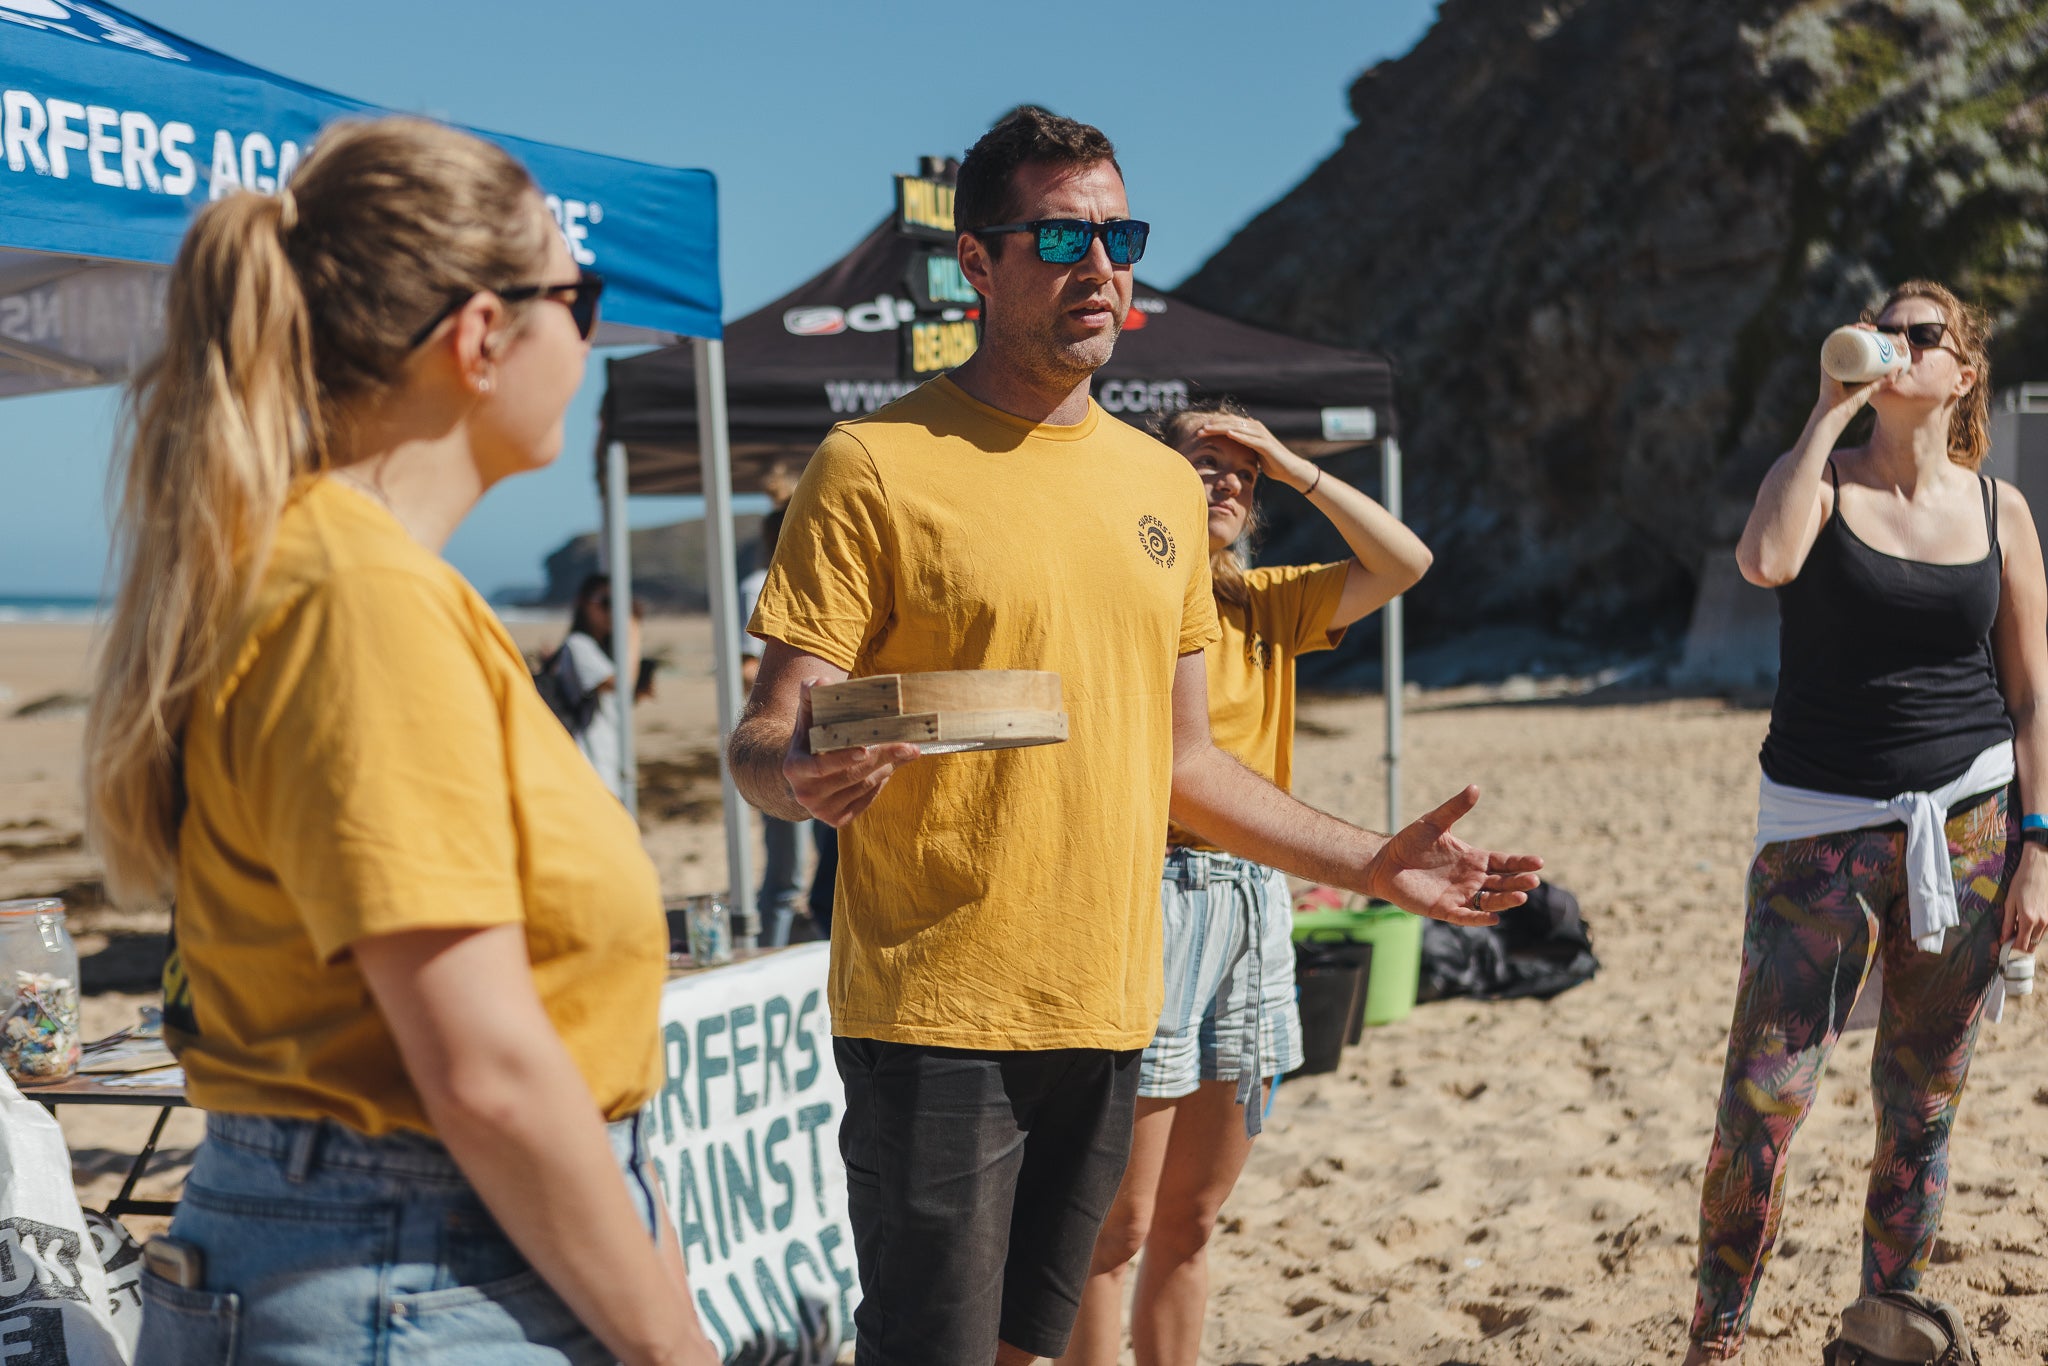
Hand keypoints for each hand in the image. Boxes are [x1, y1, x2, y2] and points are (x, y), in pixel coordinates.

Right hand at [781, 680, 920, 827]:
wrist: (799, 771)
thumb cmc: (809, 736)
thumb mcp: (807, 714)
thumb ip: (812, 694)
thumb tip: (821, 682)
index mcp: (795, 768)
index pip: (821, 766)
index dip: (844, 759)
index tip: (867, 748)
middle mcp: (805, 794)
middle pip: (852, 776)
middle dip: (883, 758)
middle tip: (909, 745)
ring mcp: (821, 810)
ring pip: (863, 786)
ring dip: (887, 767)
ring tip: (903, 750)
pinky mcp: (837, 819)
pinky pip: (867, 800)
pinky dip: (881, 782)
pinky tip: (888, 766)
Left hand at [1194, 414, 1319, 492]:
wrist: (1288, 469)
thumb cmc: (1270, 462)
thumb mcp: (1251, 452)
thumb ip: (1242, 446)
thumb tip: (1227, 448)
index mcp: (1251, 428)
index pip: (1230, 422)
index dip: (1215, 424)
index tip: (1200, 429)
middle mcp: (1255, 427)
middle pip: (1231, 422)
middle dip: (1214, 425)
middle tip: (1199, 429)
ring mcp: (1261, 435)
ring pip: (1237, 428)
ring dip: (1221, 428)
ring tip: (1207, 430)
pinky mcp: (1266, 444)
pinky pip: (1250, 438)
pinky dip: (1239, 435)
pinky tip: (1228, 434)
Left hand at [1362, 785, 1543, 924]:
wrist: (1385, 862)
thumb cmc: (1410, 842)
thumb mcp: (1434, 822)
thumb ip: (1455, 808)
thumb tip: (1475, 787)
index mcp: (1473, 859)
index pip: (1503, 862)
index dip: (1520, 862)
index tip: (1538, 862)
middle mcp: (1471, 879)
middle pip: (1501, 882)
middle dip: (1518, 882)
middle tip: (1533, 881)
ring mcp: (1459, 895)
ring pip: (1489, 901)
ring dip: (1505, 900)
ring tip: (1521, 897)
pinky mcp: (1444, 909)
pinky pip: (1465, 916)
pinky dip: (1479, 918)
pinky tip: (1493, 918)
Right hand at [1813, 322, 1894, 421]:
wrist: (1836, 410)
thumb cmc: (1851, 401)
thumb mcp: (1872, 387)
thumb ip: (1885, 380)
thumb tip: (1899, 369)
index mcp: (1847, 363)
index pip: (1856, 344)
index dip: (1866, 335)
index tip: (1877, 330)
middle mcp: (1839, 359)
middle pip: (1850, 339)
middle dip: (1862, 329)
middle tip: (1874, 328)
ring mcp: (1833, 360)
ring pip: (1843, 338)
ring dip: (1853, 328)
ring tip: (1865, 327)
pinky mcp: (1828, 362)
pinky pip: (1832, 344)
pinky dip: (1840, 334)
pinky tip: (1848, 328)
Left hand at [2004, 846, 2047, 953]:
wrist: (2039, 870)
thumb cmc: (2021, 883)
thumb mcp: (2009, 903)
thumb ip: (2006, 923)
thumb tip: (2003, 939)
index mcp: (2028, 920)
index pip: (2021, 945)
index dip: (2012, 948)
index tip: (2004, 946)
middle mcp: (2042, 923)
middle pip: (2031, 946)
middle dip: (2020, 946)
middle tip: (2009, 939)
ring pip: (2038, 939)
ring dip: (2028, 939)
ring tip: (2016, 929)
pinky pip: (2043, 932)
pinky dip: (2035, 932)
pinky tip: (2026, 923)